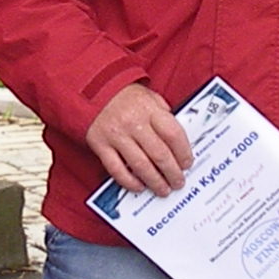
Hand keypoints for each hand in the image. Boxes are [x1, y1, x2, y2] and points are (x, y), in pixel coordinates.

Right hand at [86, 81, 192, 196]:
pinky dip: (129, 181)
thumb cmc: (123, 95)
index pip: (173, 134)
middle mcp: (133, 122)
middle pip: (159, 154)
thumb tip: (177, 139)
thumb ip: (164, 115)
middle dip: (172, 173)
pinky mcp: (100, 145)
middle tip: (178, 182)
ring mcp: (116, 135)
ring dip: (155, 181)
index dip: (183, 153)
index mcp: (149, 109)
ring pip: (140, 165)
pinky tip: (139, 186)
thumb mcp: (149, 97)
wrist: (91, 89)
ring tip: (163, 189)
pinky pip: (116, 169)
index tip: (187, 164)